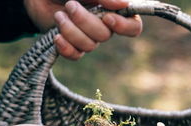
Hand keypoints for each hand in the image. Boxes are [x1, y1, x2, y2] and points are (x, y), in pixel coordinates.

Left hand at [24, 0, 142, 59]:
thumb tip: (125, 3)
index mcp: (112, 9)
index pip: (133, 26)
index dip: (124, 26)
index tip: (108, 17)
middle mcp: (104, 25)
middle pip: (105, 36)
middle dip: (85, 21)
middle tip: (70, 4)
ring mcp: (88, 37)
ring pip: (89, 46)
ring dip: (71, 30)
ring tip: (59, 15)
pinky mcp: (73, 46)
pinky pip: (76, 55)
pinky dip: (65, 47)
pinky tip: (57, 36)